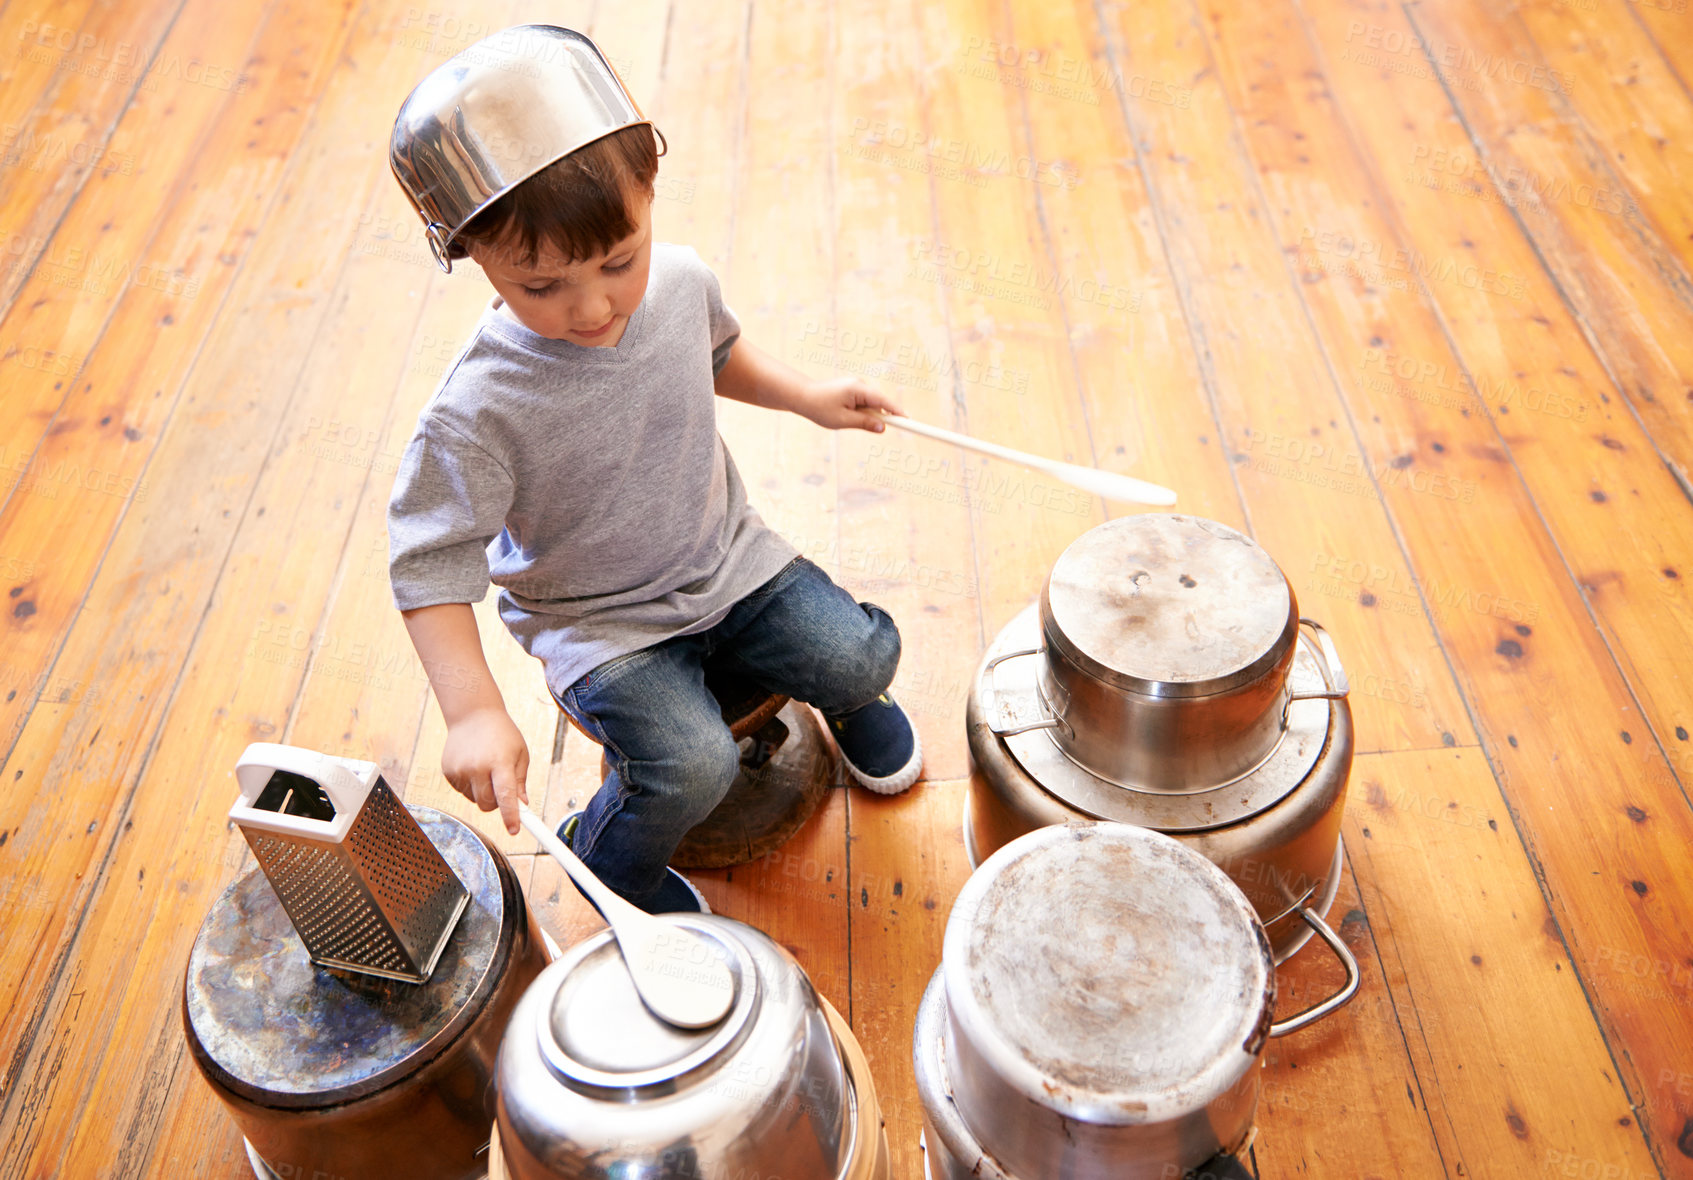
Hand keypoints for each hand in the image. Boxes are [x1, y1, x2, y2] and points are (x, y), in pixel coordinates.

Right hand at [440, 705, 529, 834]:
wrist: (472, 714)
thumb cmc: (502, 734)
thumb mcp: (519, 753)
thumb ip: (520, 781)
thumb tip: (521, 805)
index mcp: (500, 762)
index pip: (505, 796)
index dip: (510, 816)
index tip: (514, 830)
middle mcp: (477, 767)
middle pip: (487, 804)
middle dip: (497, 803)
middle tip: (501, 786)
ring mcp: (460, 770)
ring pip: (475, 800)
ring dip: (483, 792)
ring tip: (486, 768)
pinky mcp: (448, 772)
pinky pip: (463, 792)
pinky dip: (470, 785)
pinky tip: (473, 766)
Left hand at [796, 376, 903, 431]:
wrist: (802, 396)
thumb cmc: (820, 408)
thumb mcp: (843, 421)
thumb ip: (865, 424)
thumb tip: (883, 427)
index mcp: (858, 389)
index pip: (884, 402)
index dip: (898, 412)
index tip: (910, 421)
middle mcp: (860, 384)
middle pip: (880, 403)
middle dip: (877, 417)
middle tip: (868, 427)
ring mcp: (857, 386)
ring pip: (871, 405)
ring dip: (865, 415)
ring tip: (844, 418)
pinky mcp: (853, 390)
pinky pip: (864, 403)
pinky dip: (860, 412)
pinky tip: (844, 413)